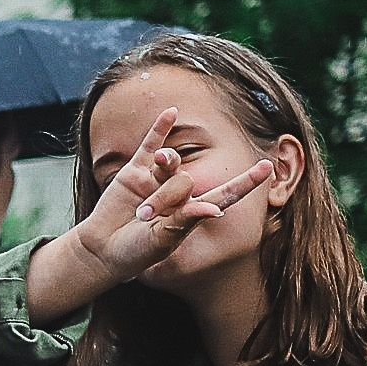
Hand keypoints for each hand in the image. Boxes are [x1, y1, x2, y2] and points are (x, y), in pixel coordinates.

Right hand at [32, 107, 275, 317]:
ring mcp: (156, 180)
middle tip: (145, 218)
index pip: (225, 193)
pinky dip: (160, 128)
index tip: (267, 168)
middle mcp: (178, 193)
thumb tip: (215, 208)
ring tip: (141, 206)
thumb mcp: (160, 242)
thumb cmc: (133, 253)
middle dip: (165, 199)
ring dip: (158, 180)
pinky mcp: (135, 171)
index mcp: (191, 212)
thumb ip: (184, 222)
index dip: (246, 182)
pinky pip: (151, 144)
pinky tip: (171, 112)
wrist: (99, 251)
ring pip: (170, 164)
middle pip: (187, 180)